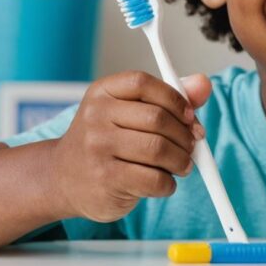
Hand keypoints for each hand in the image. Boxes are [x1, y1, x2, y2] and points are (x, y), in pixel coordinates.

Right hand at [48, 71, 212, 222]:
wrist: (62, 179)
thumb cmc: (106, 140)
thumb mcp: (129, 112)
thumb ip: (169, 98)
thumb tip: (203, 84)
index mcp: (102, 92)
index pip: (144, 83)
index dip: (175, 98)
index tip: (190, 115)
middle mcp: (95, 117)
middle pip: (156, 118)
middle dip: (184, 134)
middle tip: (192, 144)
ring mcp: (97, 148)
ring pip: (159, 150)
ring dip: (181, 160)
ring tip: (182, 164)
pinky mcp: (106, 179)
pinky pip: (154, 179)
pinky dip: (169, 183)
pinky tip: (165, 182)